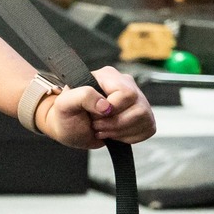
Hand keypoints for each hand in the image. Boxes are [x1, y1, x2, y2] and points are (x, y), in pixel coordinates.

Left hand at [35, 67, 154, 149]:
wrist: (70, 129)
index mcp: (108, 76)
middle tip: (97, 125)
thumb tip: (105, 105)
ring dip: (121, 131)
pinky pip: (148, 128)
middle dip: (115, 123)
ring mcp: (136, 100)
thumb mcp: (65, 104)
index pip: (125, 92)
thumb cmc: (66, 114)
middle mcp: (126, 85)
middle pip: (138, 107)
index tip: (96, 116)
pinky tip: (114, 134)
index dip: (112, 108)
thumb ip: (82, 96)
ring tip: (103, 130)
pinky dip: (130, 137)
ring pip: (145, 118)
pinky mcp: (142, 116)